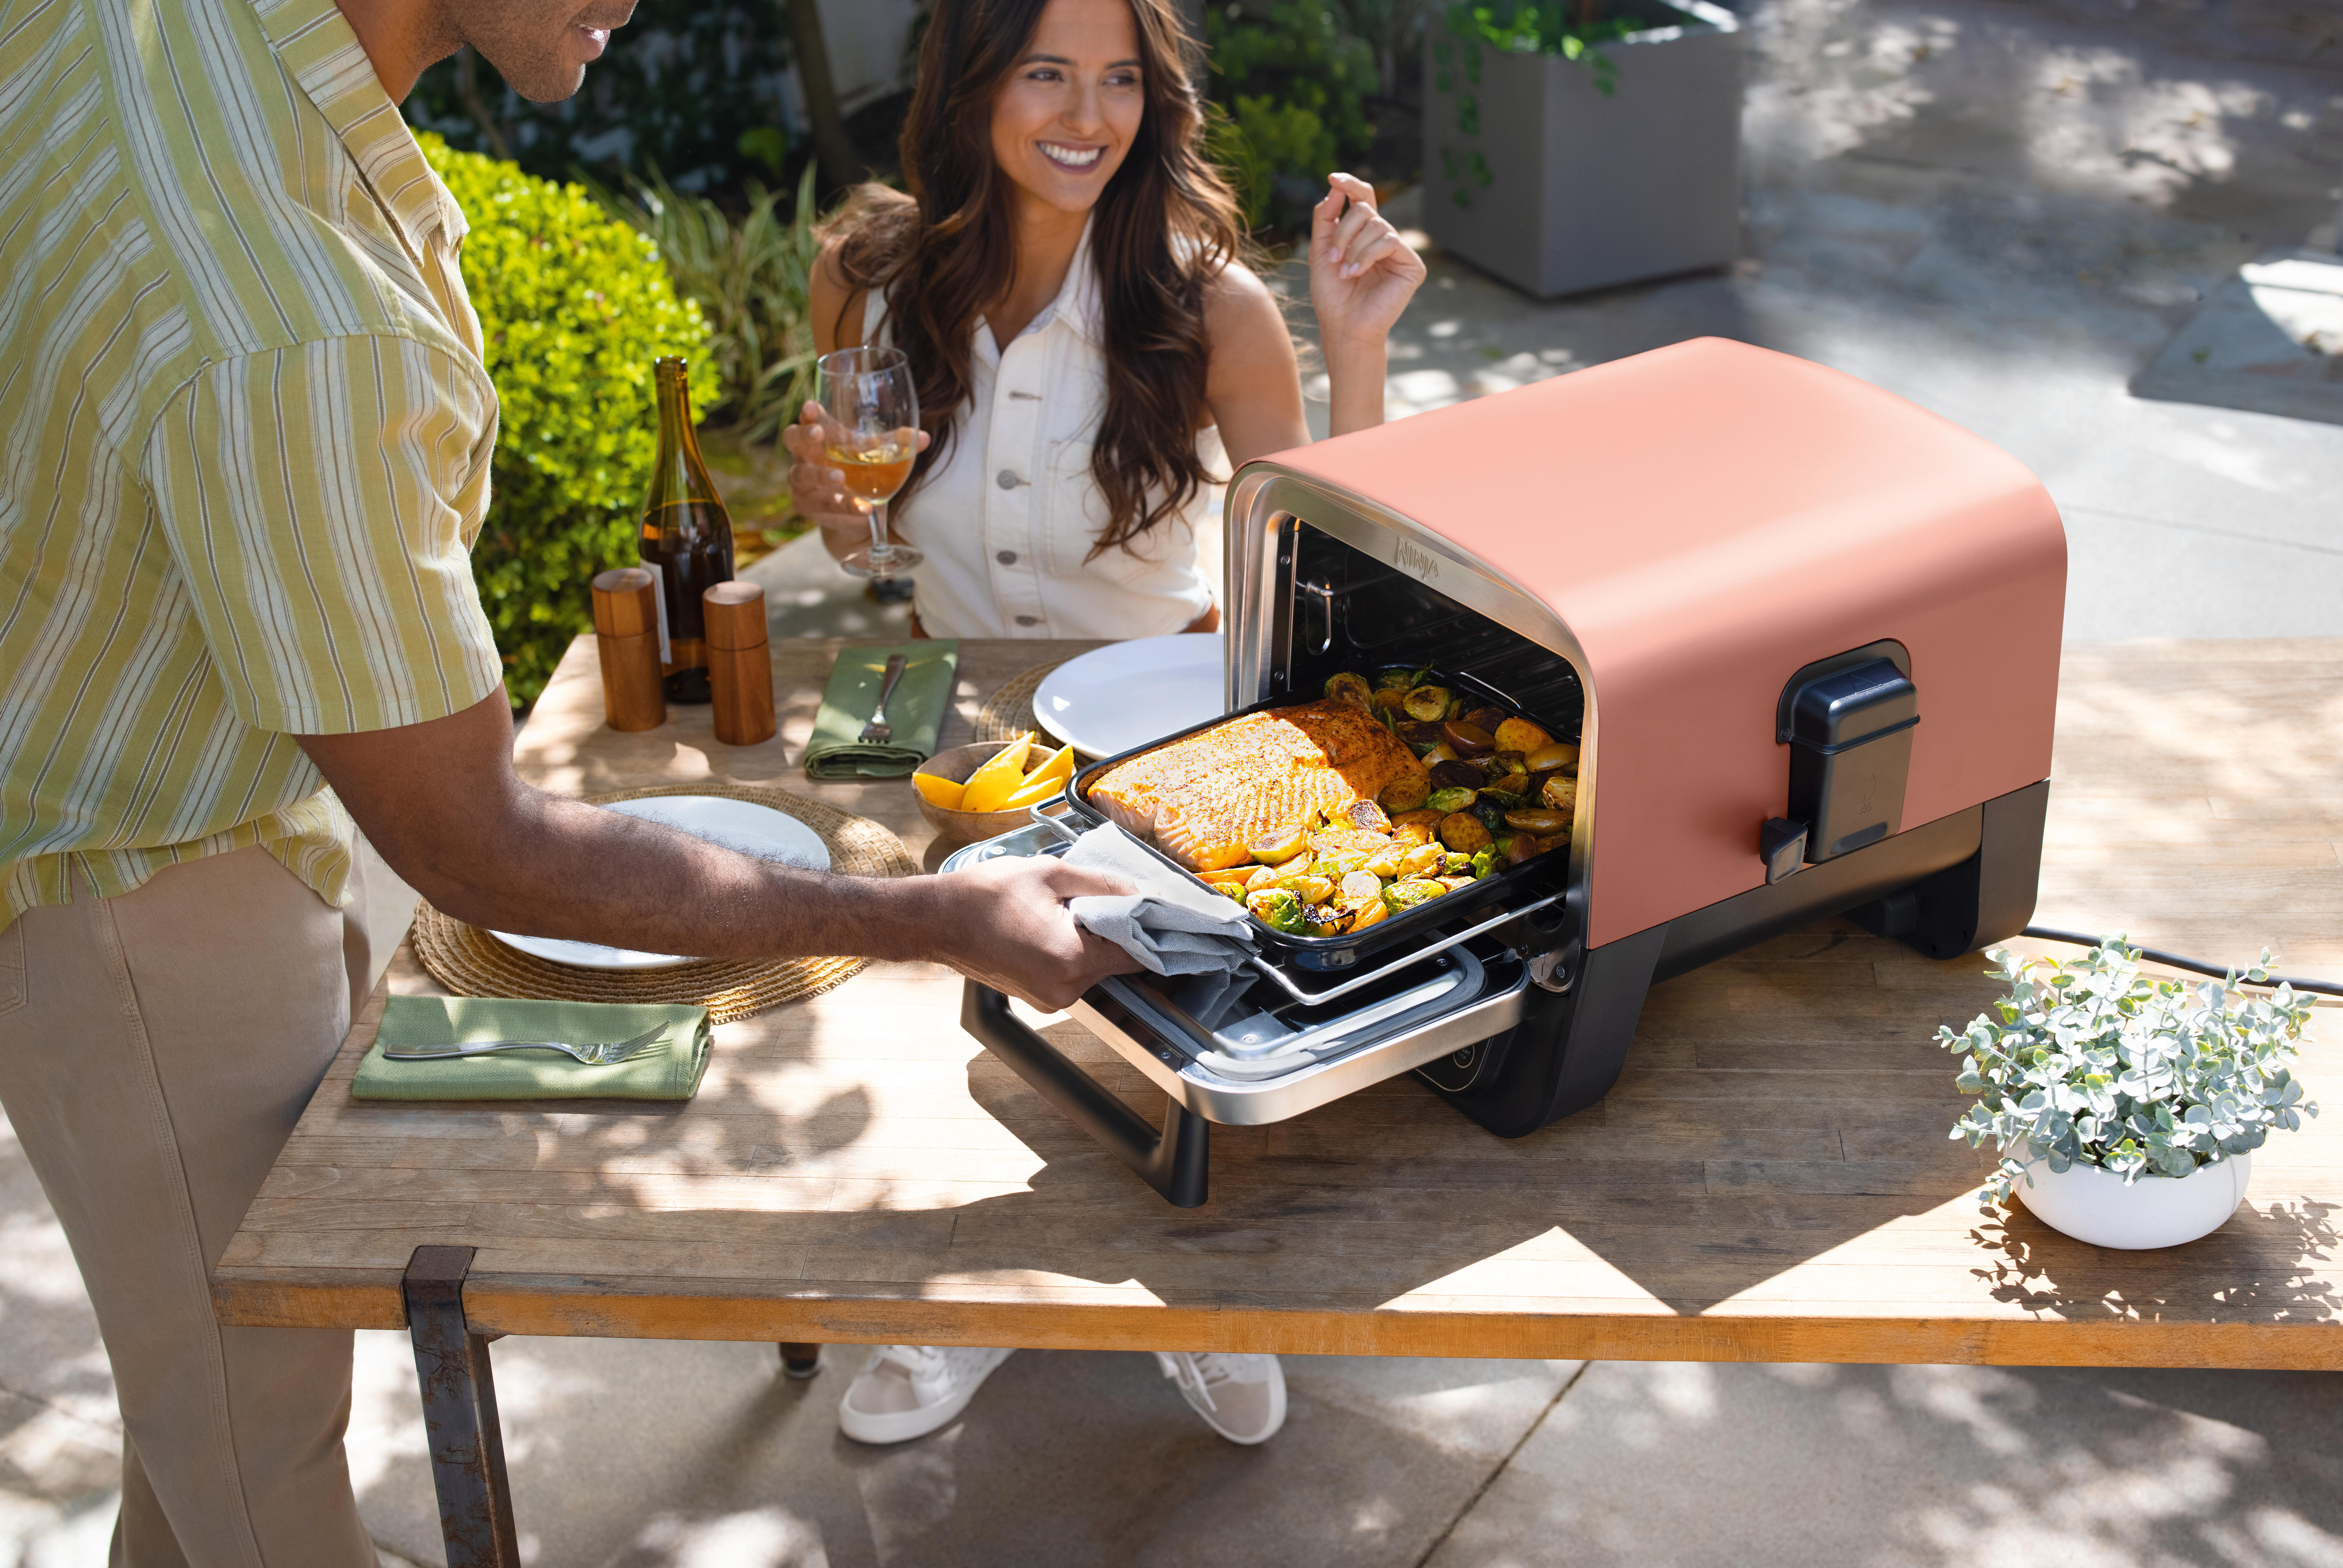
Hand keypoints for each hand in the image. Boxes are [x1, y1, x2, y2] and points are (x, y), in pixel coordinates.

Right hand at [782, 401, 929, 548]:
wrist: (854, 509)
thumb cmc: (858, 469)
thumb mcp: (875, 454)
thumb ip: (895, 444)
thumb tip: (923, 437)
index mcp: (819, 435)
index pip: (808, 418)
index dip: (808, 413)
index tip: (812, 406)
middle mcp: (804, 455)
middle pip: (792, 439)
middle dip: (804, 435)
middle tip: (818, 435)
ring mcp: (802, 481)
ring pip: (803, 475)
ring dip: (822, 476)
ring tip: (840, 478)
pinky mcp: (808, 505)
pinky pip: (823, 505)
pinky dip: (844, 506)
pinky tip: (863, 508)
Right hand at [919, 857, 1144, 1010]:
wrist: (936, 920)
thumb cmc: (984, 895)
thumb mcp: (1050, 873)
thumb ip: (1103, 884)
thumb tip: (1140, 892)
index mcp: (1072, 958)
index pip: (1137, 953)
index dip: (1151, 929)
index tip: (1158, 911)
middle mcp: (1065, 988)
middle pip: (1116, 961)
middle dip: (1115, 930)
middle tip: (1102, 899)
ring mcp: (1050, 998)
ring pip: (1093, 967)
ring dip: (1091, 940)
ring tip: (1066, 910)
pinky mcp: (1038, 999)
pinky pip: (1071, 973)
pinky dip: (1071, 951)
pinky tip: (1052, 926)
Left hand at [1307, 173, 1425, 351]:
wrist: (1343, 326)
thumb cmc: (1332, 295)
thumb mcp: (1320, 250)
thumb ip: (1326, 218)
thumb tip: (1335, 186)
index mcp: (1363, 234)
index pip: (1362, 198)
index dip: (1350, 184)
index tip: (1332, 178)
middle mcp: (1383, 238)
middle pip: (1365, 208)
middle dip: (1343, 230)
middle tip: (1332, 256)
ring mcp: (1399, 251)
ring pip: (1376, 224)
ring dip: (1353, 247)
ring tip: (1345, 272)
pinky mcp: (1412, 265)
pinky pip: (1389, 241)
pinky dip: (1367, 255)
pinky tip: (1356, 273)